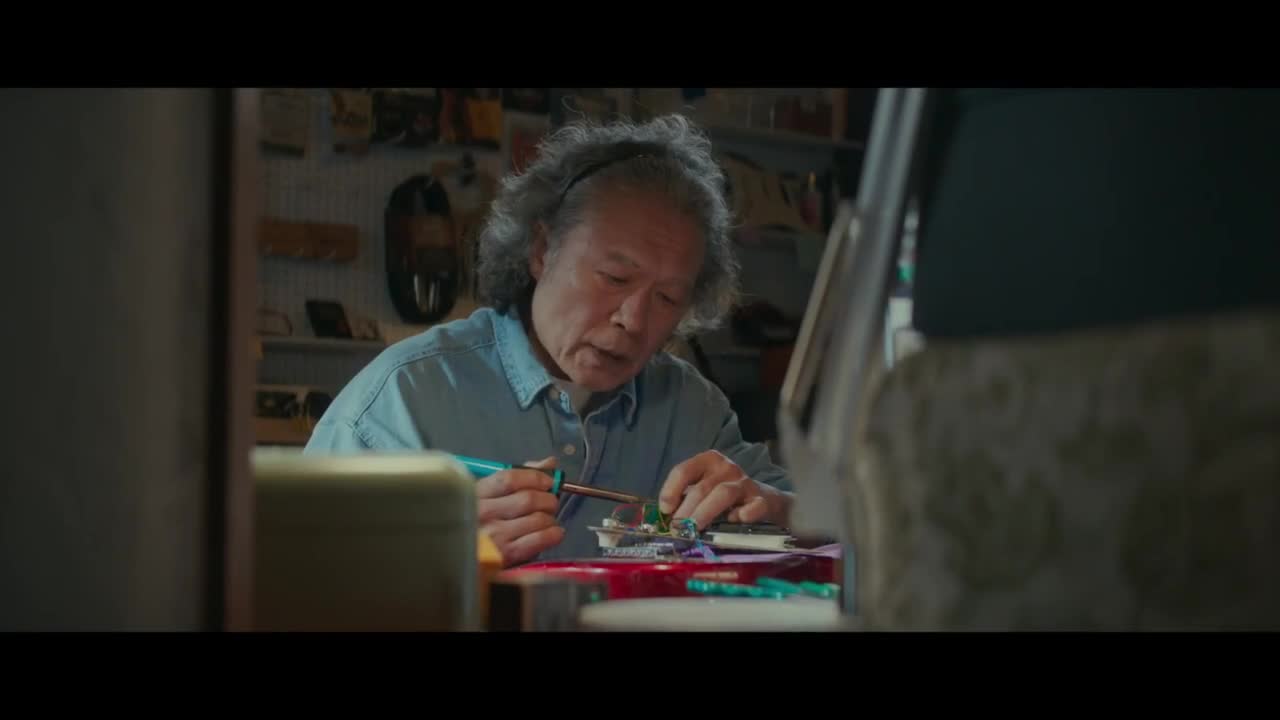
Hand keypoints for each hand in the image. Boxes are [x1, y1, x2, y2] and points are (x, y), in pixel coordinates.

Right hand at [476, 456, 564, 566]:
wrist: (461, 560)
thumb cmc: (478, 524)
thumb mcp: (488, 495)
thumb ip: (518, 476)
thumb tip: (549, 463)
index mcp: (476, 493)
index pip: (510, 478)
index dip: (536, 477)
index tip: (547, 481)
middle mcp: (484, 513)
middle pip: (529, 498)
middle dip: (548, 499)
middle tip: (550, 503)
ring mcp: (494, 535)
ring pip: (538, 518)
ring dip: (551, 518)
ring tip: (548, 521)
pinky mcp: (506, 555)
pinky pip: (540, 539)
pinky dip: (554, 534)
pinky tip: (553, 534)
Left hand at [658, 450, 787, 530]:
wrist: (765, 502)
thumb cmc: (725, 498)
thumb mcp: (704, 490)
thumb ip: (685, 499)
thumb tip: (664, 517)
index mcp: (708, 461)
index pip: (683, 470)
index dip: (670, 490)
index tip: (665, 511)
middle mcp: (726, 468)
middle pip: (701, 488)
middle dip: (685, 510)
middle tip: (676, 529)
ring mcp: (745, 483)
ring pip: (722, 494)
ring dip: (705, 512)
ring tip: (694, 529)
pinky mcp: (762, 500)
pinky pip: (754, 506)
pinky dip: (744, 513)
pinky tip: (736, 520)